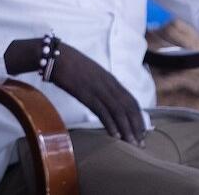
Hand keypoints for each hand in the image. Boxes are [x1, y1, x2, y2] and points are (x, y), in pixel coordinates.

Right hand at [8, 39, 144, 144]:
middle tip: (141, 142)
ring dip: (127, 128)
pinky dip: (111, 124)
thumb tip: (108, 99)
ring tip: (132, 143)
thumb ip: (101, 85)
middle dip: (137, 126)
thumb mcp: (92, 74)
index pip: (131, 100)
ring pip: (118, 111)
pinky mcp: (86, 94)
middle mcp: (108, 84)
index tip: (143, 130)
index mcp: (110, 79)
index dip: (139, 116)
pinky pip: (102, 111)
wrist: (55, 56)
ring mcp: (97, 89)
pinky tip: (115, 135)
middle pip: (129, 107)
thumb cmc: (71, 64)